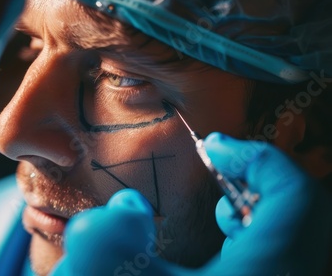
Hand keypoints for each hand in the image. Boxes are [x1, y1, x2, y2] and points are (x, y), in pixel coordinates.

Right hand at [50, 133, 330, 275]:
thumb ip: (102, 249)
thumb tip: (130, 208)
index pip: (291, 195)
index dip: (255, 158)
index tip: (212, 149)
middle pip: (306, 212)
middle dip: (261, 181)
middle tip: (220, 172)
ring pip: (303, 239)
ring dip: (266, 212)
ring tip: (224, 212)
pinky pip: (295, 261)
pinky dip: (269, 241)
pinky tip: (232, 248)